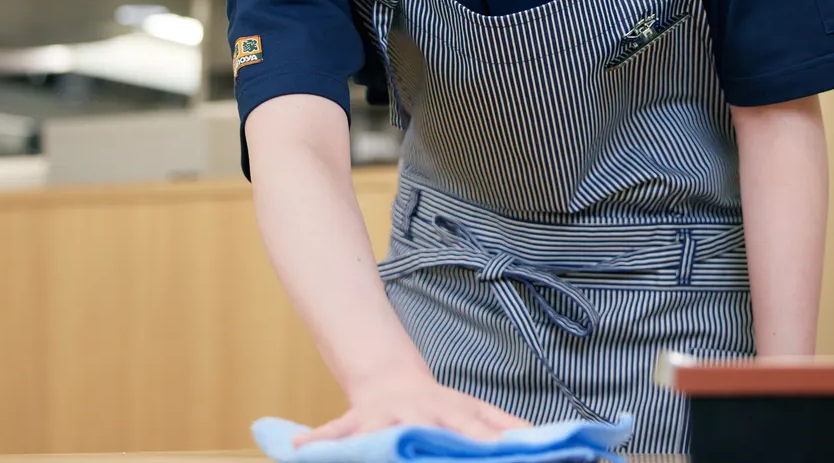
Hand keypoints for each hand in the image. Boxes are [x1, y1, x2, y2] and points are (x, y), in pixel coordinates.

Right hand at [293, 370, 529, 445]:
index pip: (473, 432)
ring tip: (359, 449)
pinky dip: (315, 440)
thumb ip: (504, 423)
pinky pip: (332, 432)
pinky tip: (296, 448)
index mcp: (448, 413)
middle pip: (425, 435)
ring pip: (376, 433)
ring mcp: (382, 418)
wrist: (389, 379)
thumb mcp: (473, 409)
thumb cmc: (437, 405)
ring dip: (367, 443)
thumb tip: (538, 436)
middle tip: (435, 454)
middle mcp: (416, 415)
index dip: (487, 444)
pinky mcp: (353, 422)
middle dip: (433, 450)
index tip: (501, 455)